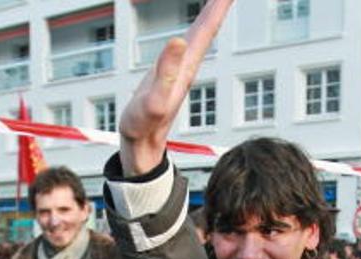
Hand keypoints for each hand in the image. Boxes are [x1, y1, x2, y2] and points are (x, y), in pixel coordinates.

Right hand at [118, 0, 234, 176]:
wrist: (141, 143)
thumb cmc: (144, 125)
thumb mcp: (154, 101)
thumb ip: (166, 72)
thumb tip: (179, 40)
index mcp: (186, 66)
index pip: (206, 30)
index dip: (217, 8)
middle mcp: (187, 64)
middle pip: (206, 28)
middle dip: (217, 7)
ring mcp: (179, 68)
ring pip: (199, 35)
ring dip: (209, 16)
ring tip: (218, 1)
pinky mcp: (169, 72)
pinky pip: (186, 44)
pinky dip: (195, 29)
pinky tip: (194, 29)